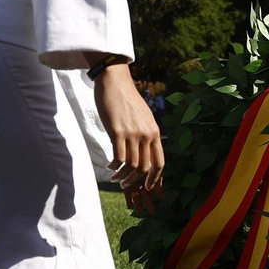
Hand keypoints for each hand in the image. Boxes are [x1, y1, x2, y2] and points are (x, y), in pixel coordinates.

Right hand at [91, 58, 163, 199]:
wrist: (115, 82)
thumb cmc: (127, 100)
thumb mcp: (143, 118)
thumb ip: (146, 134)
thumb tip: (144, 151)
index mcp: (155, 132)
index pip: (160, 162)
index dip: (154, 178)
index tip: (147, 187)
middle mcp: (146, 134)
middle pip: (144, 167)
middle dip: (135, 181)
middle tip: (125, 185)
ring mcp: (132, 133)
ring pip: (131, 165)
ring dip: (122, 177)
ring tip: (115, 178)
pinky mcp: (117, 131)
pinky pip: (118, 157)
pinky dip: (114, 167)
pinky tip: (109, 167)